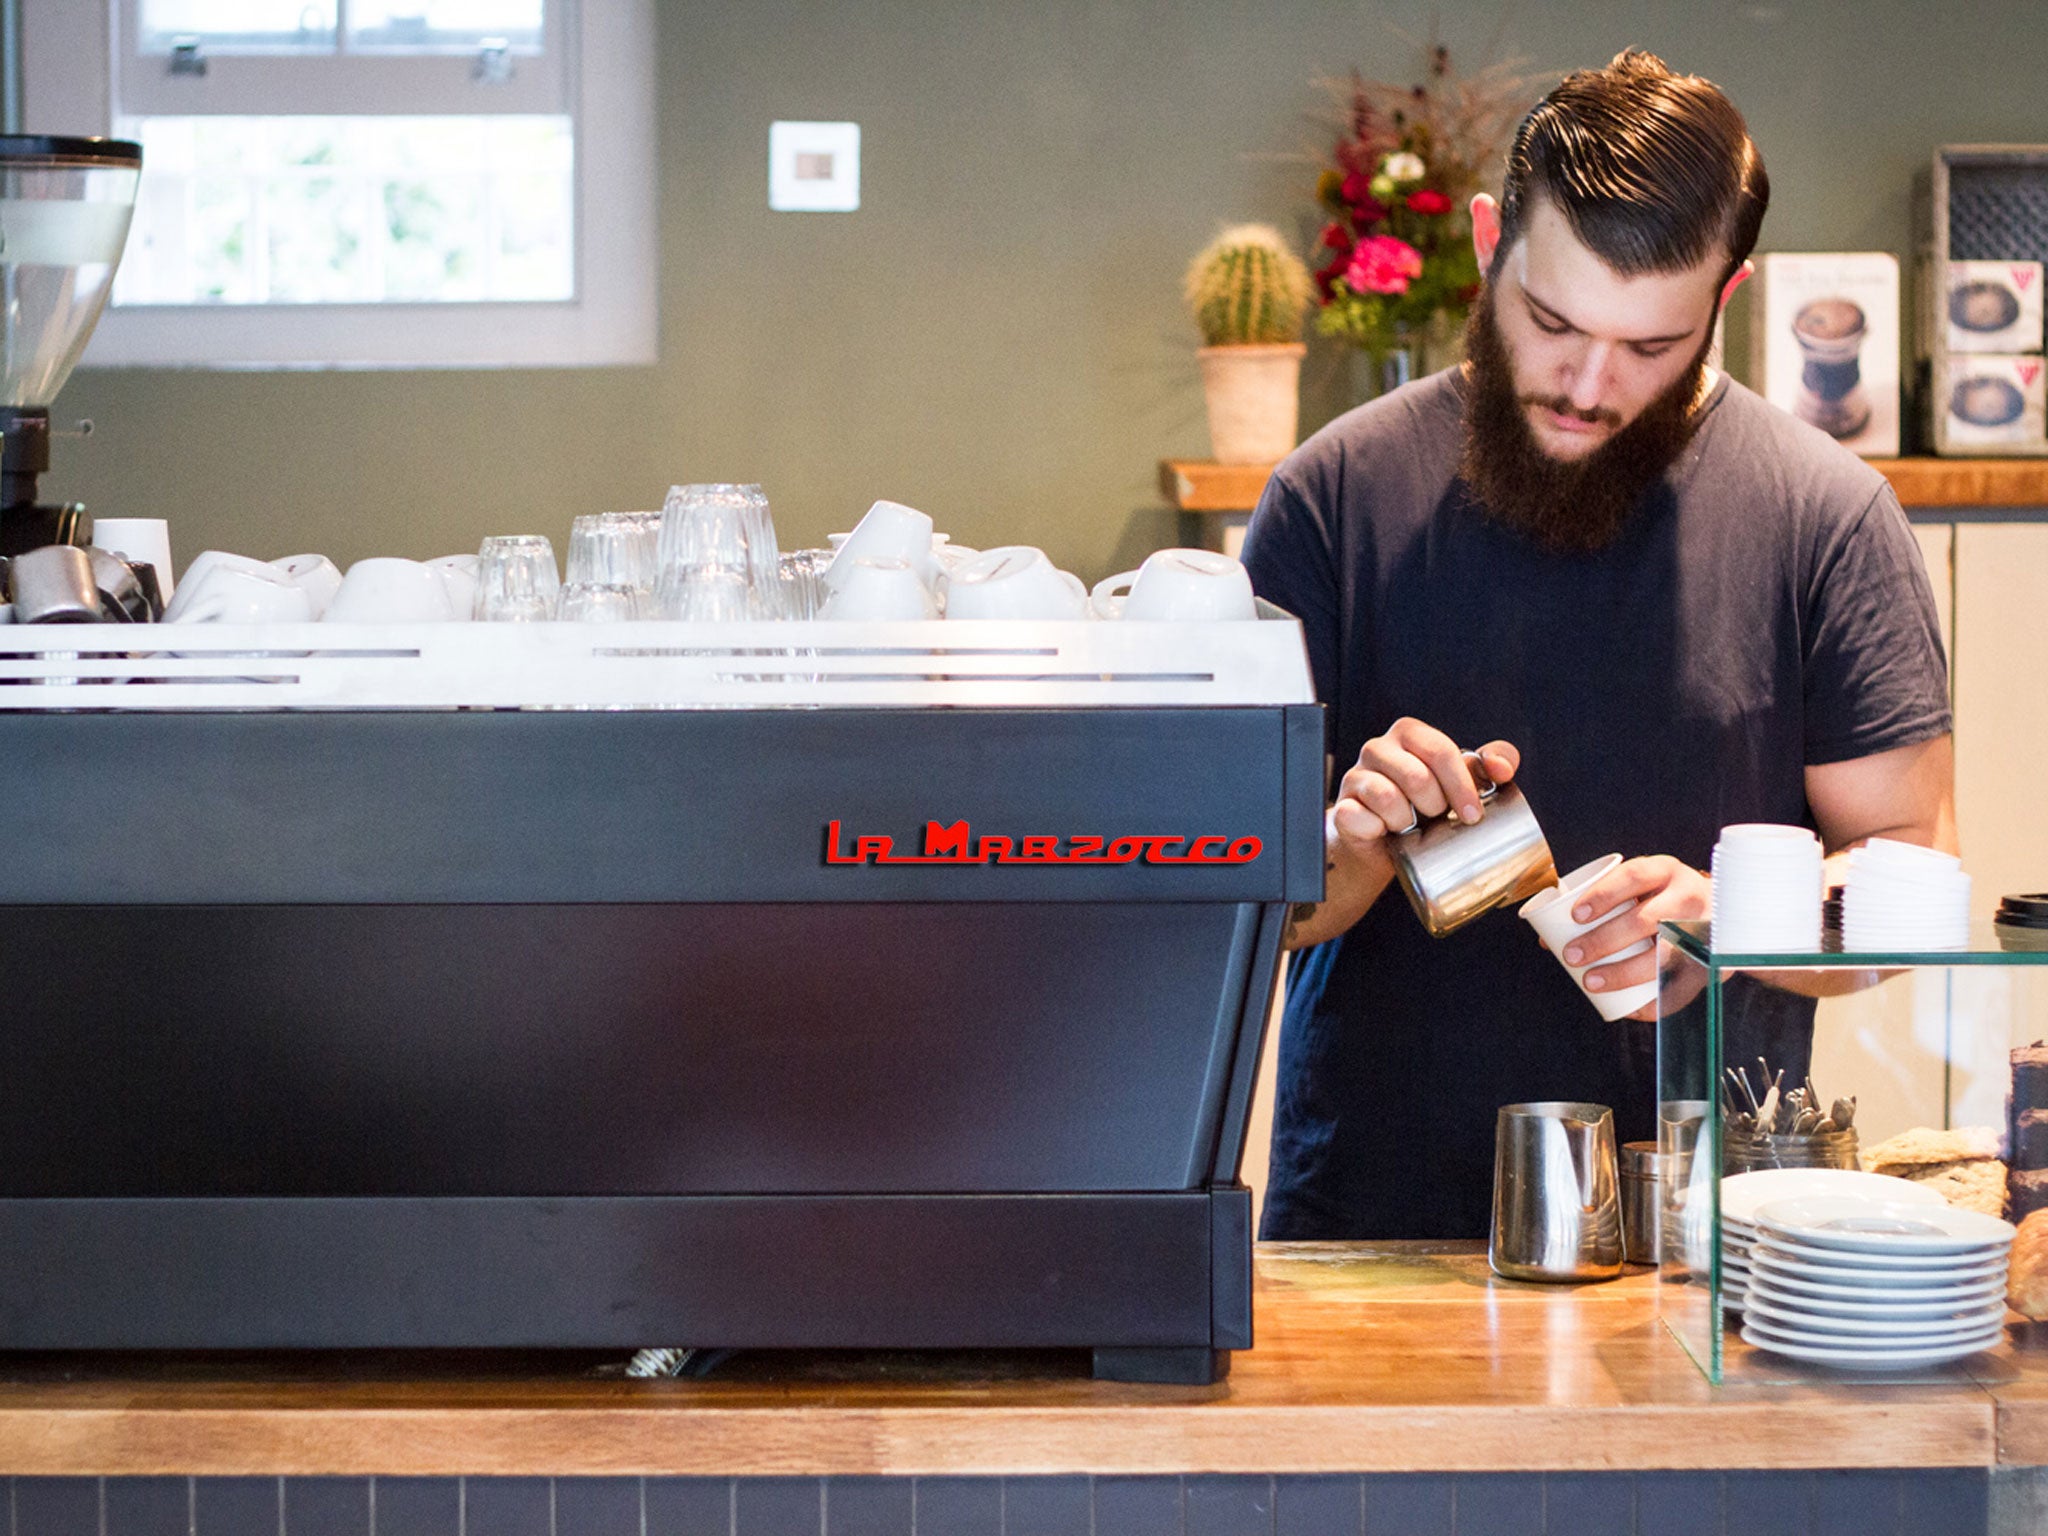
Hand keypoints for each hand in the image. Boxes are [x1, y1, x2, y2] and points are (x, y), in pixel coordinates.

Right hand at [1327, 718, 1520, 859]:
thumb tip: (1501, 767)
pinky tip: (1385, 832)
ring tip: (1410, 826)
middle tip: (1436, 818)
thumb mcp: (1460, 783)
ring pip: (1388, 798)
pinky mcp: (1341, 806)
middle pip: (1416, 776)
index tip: (1473, 814)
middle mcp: (1378, 748)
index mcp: (1409, 734)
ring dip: (1406, 821)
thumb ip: (1487, 767)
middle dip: (1434, 806)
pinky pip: (1361, 817)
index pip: (1440, 751)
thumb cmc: (1424, 807)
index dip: (1461, 785)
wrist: (1384, 843)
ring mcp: (1355, 776)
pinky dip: (1379, 830)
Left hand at [1560, 856, 1712, 1021]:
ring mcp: (1705, 931)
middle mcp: (1690, 896)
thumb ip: (1602, 906)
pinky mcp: (1713, 963)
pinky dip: (1655, 1002)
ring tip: (1592, 981)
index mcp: (1666, 872)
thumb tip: (1547, 940)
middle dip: (1604, 940)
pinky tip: (1630, 1009)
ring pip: (1664, 955)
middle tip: (1572, 956)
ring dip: (1624, 973)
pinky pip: (1684, 987)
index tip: (1574, 915)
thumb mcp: (1642, 890)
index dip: (1603, 895)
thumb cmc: (1666, 901)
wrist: (1730, 916)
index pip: (1634, 876)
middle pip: (1645, 920)